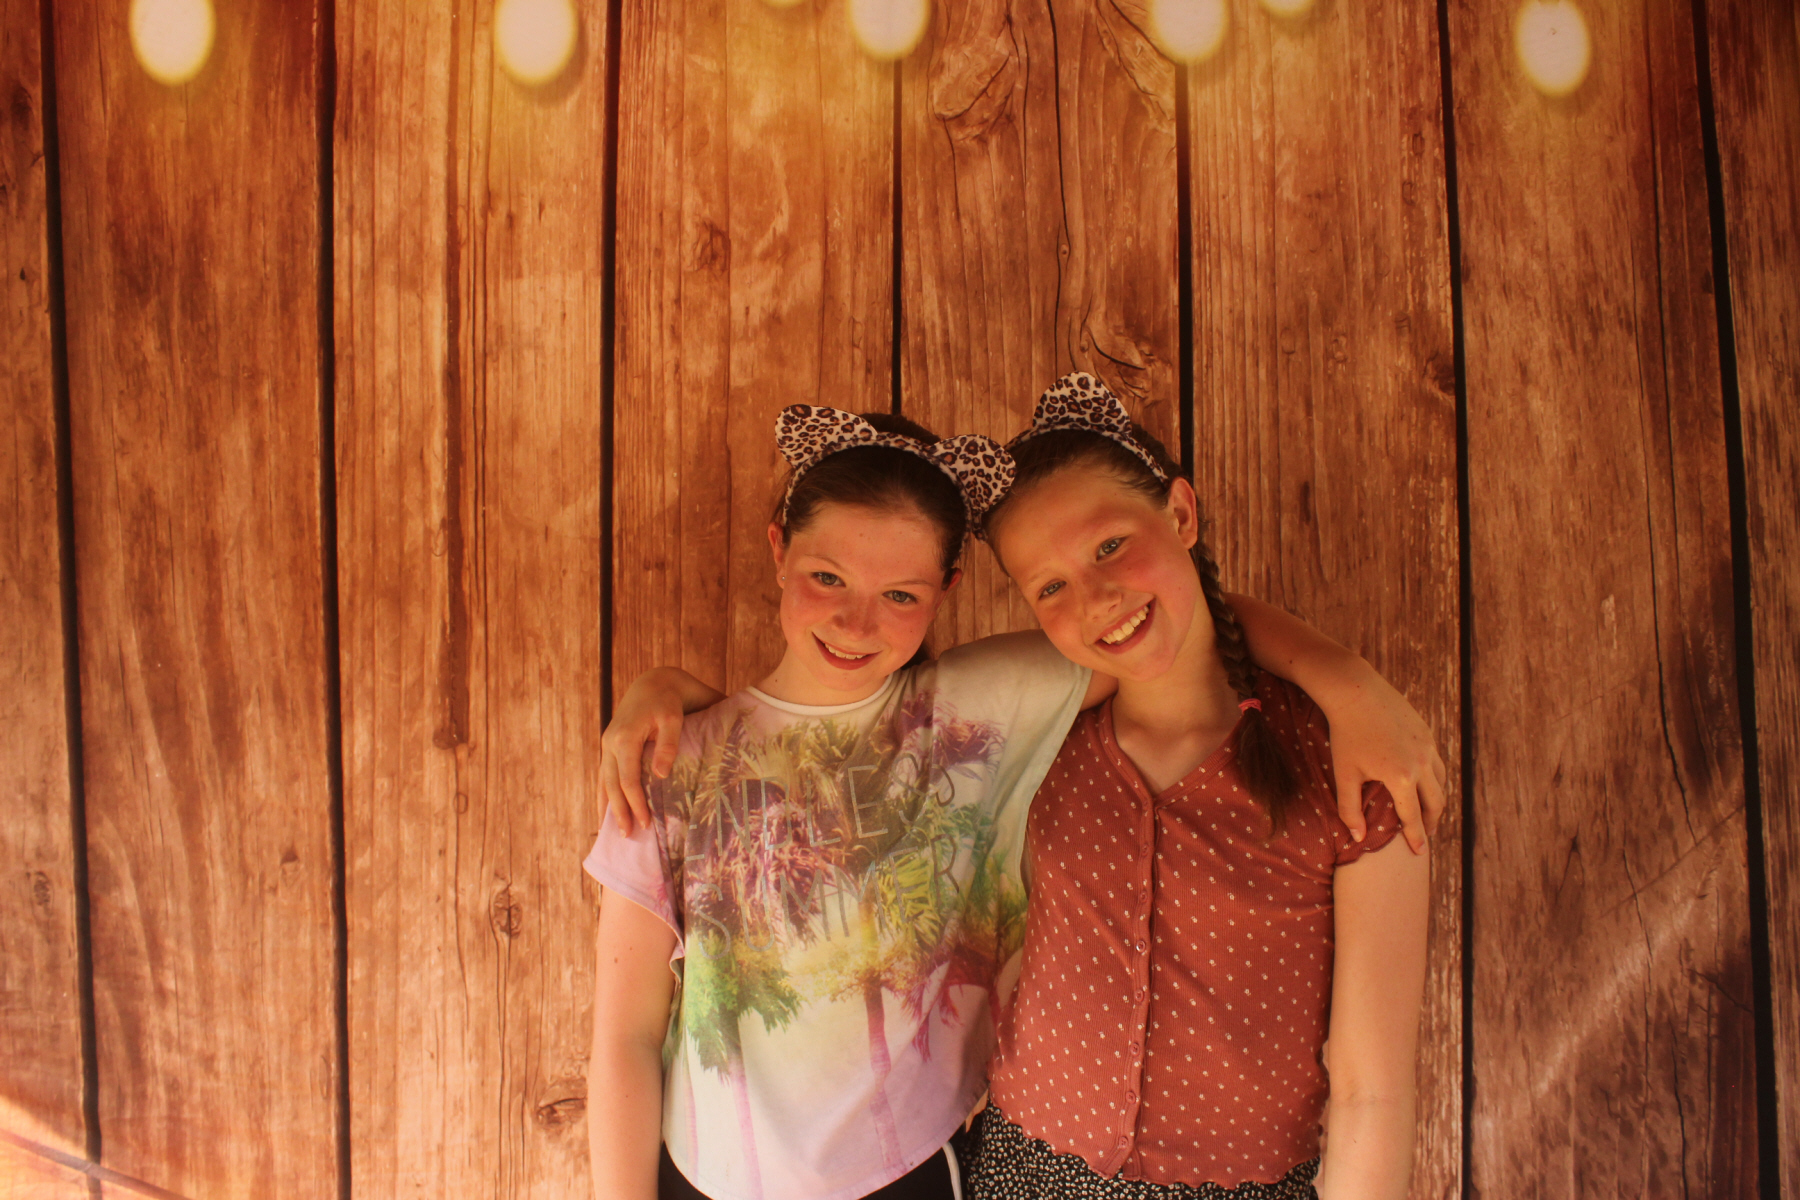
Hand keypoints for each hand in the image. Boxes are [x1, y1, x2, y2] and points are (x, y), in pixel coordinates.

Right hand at [599, 671, 692, 835]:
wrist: (655, 681)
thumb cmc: (669, 700)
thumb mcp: (673, 719)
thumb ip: (668, 745)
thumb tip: (660, 775)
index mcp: (625, 737)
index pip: (627, 779)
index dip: (635, 803)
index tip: (645, 823)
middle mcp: (610, 742)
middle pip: (611, 784)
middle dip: (619, 811)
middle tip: (628, 836)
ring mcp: (607, 743)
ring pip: (604, 781)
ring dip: (608, 806)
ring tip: (612, 831)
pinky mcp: (610, 745)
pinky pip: (605, 774)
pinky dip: (605, 793)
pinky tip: (606, 810)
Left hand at [1320, 667, 1446, 853]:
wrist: (1355, 690)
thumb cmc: (1345, 734)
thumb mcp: (1344, 774)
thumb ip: (1350, 809)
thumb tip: (1359, 839)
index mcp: (1401, 777)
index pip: (1413, 817)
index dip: (1416, 837)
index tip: (1419, 852)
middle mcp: (1421, 763)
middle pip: (1436, 803)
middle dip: (1432, 822)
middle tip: (1426, 835)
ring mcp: (1427, 746)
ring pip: (1441, 782)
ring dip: (1436, 801)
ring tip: (1427, 812)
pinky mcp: (1427, 733)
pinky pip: (1436, 762)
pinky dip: (1434, 779)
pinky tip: (1423, 783)